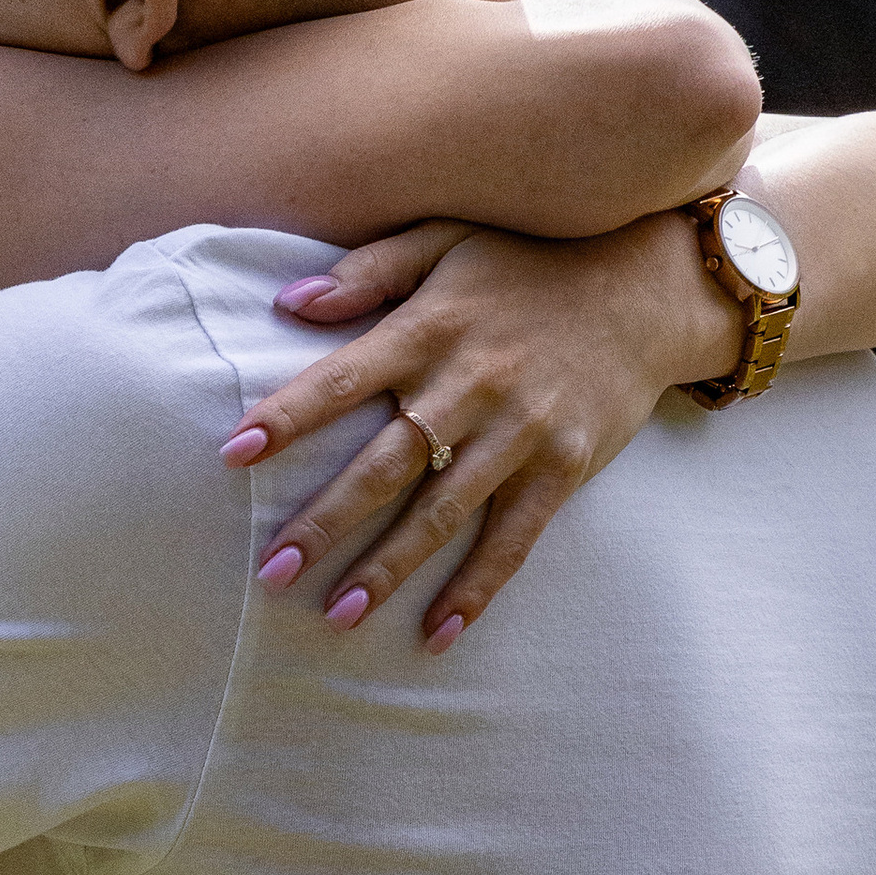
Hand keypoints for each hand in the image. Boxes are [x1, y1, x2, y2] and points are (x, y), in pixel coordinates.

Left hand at [220, 214, 740, 648]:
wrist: (643, 290)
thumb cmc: (527, 263)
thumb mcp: (448, 241)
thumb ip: (369, 270)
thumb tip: (287, 303)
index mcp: (429, 329)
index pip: (342, 378)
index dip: (288, 416)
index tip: (232, 454)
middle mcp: (470, 385)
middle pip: (385, 463)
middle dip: (327, 521)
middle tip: (273, 571)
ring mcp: (519, 432)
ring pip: (442, 512)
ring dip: (388, 568)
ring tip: (336, 615)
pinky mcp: (562, 468)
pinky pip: (513, 539)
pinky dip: (477, 588)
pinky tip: (437, 633)